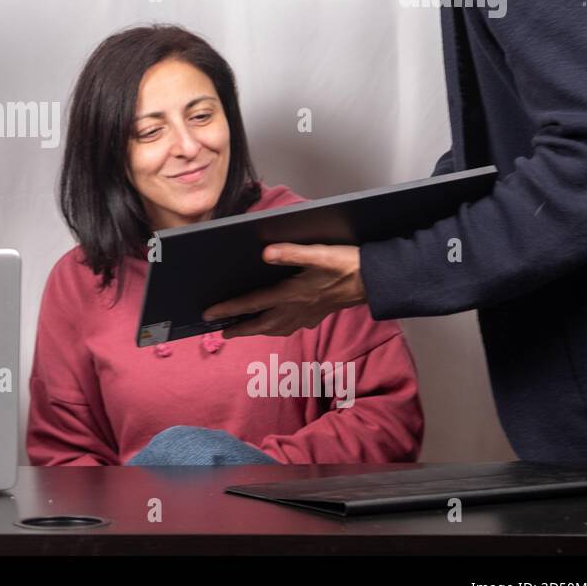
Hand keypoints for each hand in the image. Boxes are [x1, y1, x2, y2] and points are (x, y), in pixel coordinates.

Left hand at [202, 244, 366, 337]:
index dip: (230, 309)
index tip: (209, 315)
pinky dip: (277, 328)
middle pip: (262, 324)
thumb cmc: (349, 264)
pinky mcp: (318, 314)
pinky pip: (291, 326)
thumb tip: (265, 253)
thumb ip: (292, 253)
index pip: (254, 303)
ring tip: (244, 330)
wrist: (377, 280)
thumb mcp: (321, 254)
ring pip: (276, 328)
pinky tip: (277, 325)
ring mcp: (308, 314)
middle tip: (222, 332)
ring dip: (258, 330)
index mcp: (293, 293)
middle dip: (240, 328)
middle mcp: (298, 308)